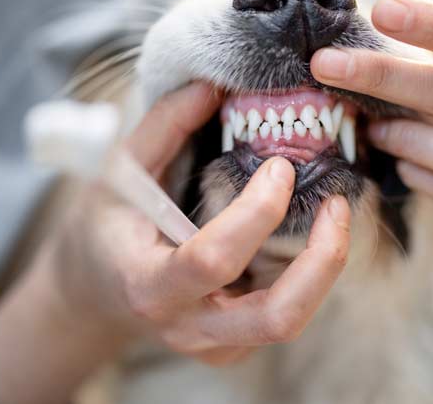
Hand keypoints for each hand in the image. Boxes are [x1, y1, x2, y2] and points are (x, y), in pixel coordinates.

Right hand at [0, 83, 350, 403]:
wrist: (96, 292)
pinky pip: (285, 315)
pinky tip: (308, 234)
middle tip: (337, 204)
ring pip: (292, 321)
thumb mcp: (120, 172)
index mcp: (149, 284)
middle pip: (276, 318)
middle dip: (322, 260)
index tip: (280, 167)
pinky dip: (309, 275)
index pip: (213, 260)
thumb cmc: (107, 227)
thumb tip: (212, 85)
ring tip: (335, 214)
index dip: (257, 213)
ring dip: (325, 268)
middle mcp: (188, 327)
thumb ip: (164, 127)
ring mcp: (216, 345)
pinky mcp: (236, 347)